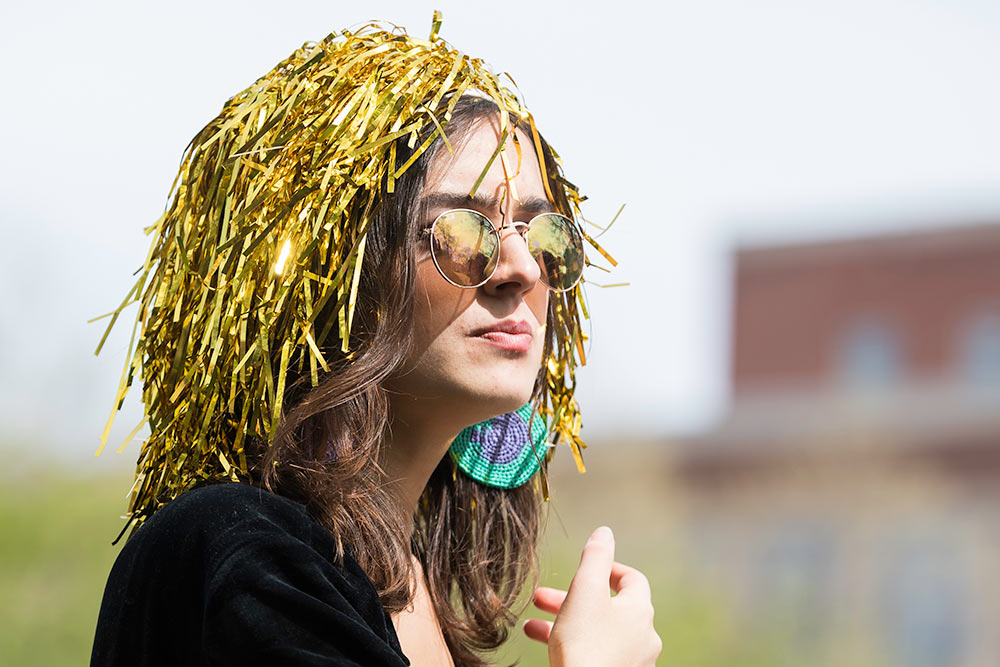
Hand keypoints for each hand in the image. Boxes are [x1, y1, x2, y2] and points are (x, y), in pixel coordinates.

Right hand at [523, 526, 661, 666]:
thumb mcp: (586, 590)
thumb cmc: (585, 645)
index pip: (631, 580)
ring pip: (596, 632)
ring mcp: (632, 662)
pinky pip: (594, 655)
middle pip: (607, 607)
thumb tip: (605, 532)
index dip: (608, 569)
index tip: (587, 567)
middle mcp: (643, 637)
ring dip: (565, 622)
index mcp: (639, 611)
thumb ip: (595, 557)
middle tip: (540, 597)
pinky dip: (571, 646)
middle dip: (571, 598)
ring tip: (532, 625)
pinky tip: (545, 646)